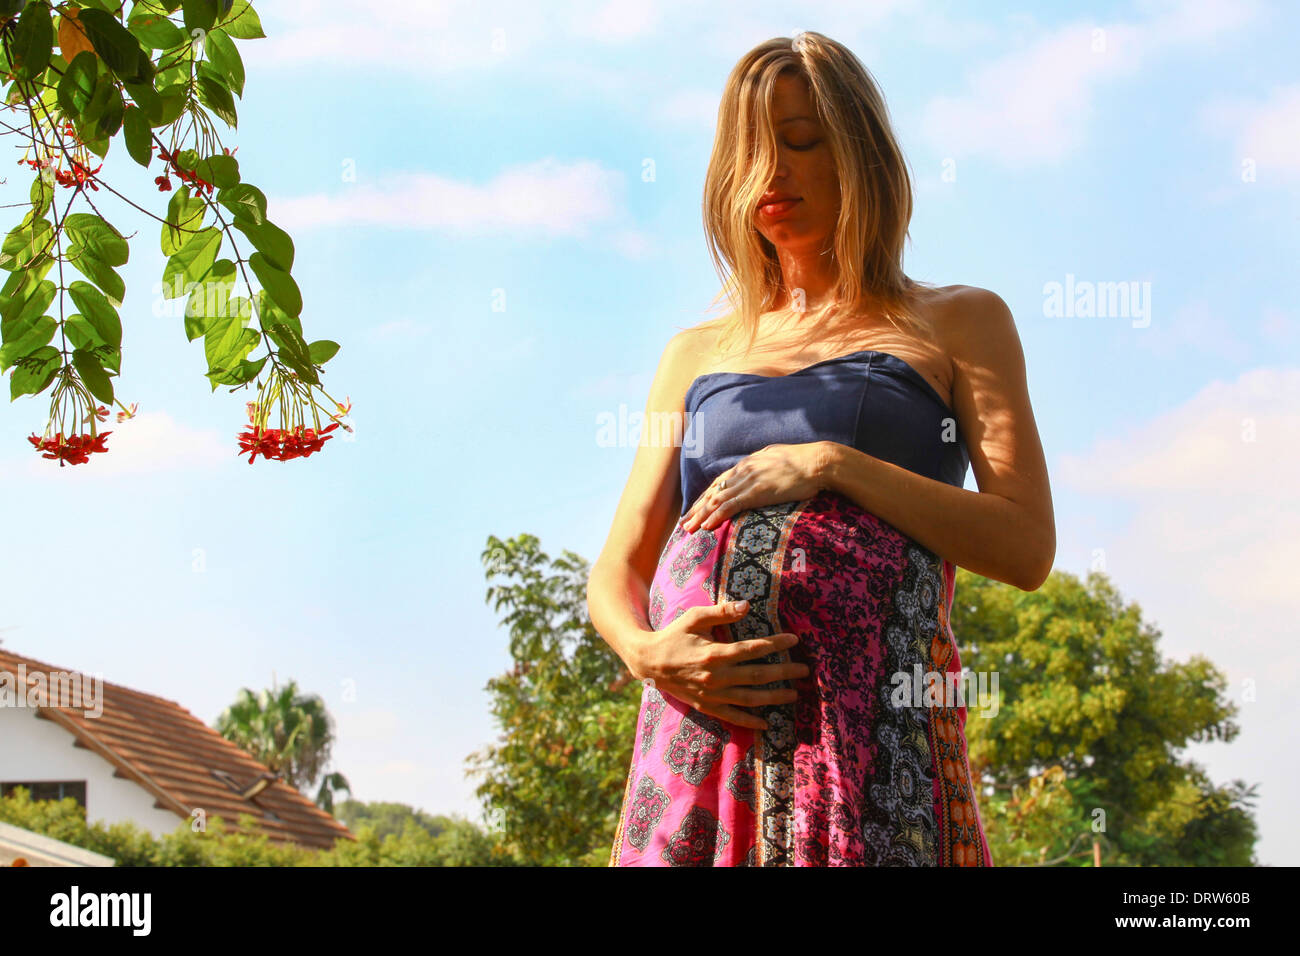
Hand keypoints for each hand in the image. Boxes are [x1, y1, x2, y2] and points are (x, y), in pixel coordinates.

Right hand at [636, 598, 809, 730]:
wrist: (648, 661)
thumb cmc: (674, 635)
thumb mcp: (694, 617)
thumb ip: (721, 612)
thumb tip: (747, 605)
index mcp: (715, 653)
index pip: (753, 649)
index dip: (776, 644)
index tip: (794, 640)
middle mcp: (716, 676)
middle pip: (758, 675)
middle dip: (784, 672)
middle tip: (804, 670)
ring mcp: (712, 694)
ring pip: (750, 699)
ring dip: (774, 697)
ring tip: (794, 694)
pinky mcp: (706, 706)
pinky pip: (732, 716)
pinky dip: (750, 721)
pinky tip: (767, 723)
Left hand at [682, 441, 830, 532]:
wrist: (818, 462)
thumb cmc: (804, 463)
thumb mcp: (778, 460)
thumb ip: (765, 467)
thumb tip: (764, 473)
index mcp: (748, 464)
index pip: (720, 483)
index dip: (705, 497)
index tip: (695, 509)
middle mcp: (743, 471)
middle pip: (712, 492)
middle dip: (697, 509)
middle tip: (683, 523)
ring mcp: (749, 481)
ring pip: (717, 500)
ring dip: (701, 516)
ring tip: (688, 530)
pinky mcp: (757, 491)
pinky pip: (731, 506)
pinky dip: (716, 517)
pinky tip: (707, 527)